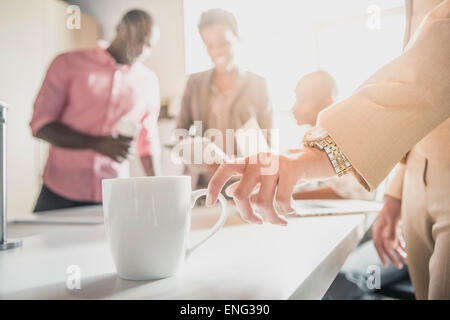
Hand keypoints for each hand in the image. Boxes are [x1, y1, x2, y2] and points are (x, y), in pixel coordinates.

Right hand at [92, 134, 132, 162]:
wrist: (95, 143)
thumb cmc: (103, 138)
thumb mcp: (111, 135)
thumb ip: (118, 136)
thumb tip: (124, 136)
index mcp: (117, 140)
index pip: (127, 142)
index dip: (132, 144)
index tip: (134, 145)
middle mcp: (117, 146)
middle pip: (127, 150)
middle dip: (131, 151)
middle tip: (134, 152)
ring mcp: (114, 151)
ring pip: (124, 156)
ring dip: (128, 157)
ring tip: (131, 158)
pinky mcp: (110, 156)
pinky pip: (117, 160)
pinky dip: (121, 161)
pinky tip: (122, 161)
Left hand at [206, 148, 334, 224]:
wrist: (312, 159)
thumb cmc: (284, 170)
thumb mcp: (262, 175)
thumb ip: (246, 182)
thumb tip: (228, 192)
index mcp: (249, 161)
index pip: (225, 169)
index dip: (214, 185)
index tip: (210, 202)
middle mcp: (258, 160)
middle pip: (240, 194)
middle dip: (247, 215)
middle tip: (257, 222)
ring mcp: (274, 164)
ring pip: (262, 202)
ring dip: (271, 218)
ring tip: (278, 221)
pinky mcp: (291, 169)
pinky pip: (282, 200)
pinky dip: (286, 211)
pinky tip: (291, 210)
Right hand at [372, 195, 407, 268]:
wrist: (398, 196)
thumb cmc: (394, 207)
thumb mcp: (393, 219)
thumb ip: (391, 233)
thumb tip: (390, 247)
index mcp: (378, 228)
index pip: (377, 244)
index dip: (381, 255)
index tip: (386, 264)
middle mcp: (382, 229)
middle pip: (386, 246)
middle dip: (393, 257)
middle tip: (399, 266)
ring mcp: (388, 228)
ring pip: (393, 243)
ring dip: (399, 252)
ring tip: (406, 260)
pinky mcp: (394, 227)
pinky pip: (397, 239)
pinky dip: (402, 245)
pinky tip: (407, 251)